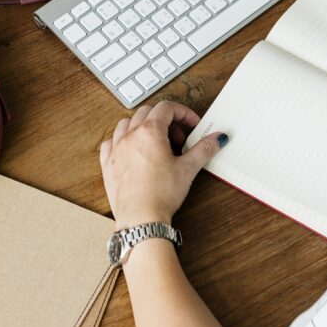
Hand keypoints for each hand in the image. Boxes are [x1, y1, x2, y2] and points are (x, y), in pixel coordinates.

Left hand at [99, 101, 225, 229]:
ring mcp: (116, 149)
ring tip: (156, 141)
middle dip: (166, 120)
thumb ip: (204, 149)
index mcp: (150, 132)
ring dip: (142, 125)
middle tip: (178, 138)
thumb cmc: (160, 194)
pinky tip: (131, 149)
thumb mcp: (188, 169)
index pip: (167, 108)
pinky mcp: (108, 164)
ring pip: (126, 123)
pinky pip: (110, 142)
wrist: (140, 218)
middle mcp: (130, 136)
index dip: (183, 113)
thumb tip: (217, 139)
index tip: (192, 125)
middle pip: (147, 112)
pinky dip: (122, 140)